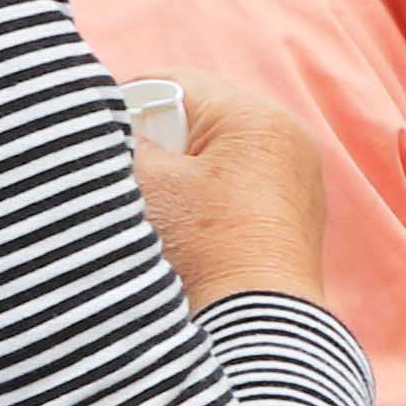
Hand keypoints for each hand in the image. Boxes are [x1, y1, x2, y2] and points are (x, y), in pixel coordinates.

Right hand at [129, 74, 325, 307]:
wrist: (255, 322)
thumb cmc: (204, 247)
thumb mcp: (149, 182)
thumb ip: (124, 140)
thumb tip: (112, 127)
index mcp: (256, 117)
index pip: (176, 84)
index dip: (132, 104)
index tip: (106, 133)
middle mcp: (289, 138)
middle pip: (201, 116)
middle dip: (161, 139)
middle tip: (132, 173)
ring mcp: (298, 177)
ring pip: (220, 152)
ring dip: (185, 171)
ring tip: (161, 206)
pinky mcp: (296, 213)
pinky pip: (242, 185)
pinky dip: (210, 197)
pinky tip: (190, 227)